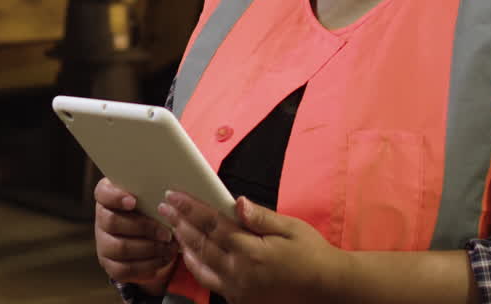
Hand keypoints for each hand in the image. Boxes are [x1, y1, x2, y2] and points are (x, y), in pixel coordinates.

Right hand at [94, 177, 178, 293]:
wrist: (148, 235)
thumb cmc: (150, 208)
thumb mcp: (150, 196)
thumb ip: (153, 191)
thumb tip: (171, 193)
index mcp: (108, 196)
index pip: (103, 193)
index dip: (116, 197)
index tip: (133, 201)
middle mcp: (102, 219)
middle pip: (113, 222)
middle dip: (143, 228)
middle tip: (166, 233)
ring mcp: (103, 243)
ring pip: (120, 248)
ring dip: (149, 248)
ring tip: (169, 247)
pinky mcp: (110, 264)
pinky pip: (125, 268)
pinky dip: (147, 265)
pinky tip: (163, 258)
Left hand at [158, 191, 341, 303]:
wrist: (326, 289)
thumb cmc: (311, 254)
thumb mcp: (291, 229)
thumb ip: (261, 217)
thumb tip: (237, 202)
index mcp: (252, 251)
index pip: (213, 225)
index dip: (191, 208)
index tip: (175, 196)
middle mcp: (240, 273)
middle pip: (201, 244)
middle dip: (180, 223)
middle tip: (164, 207)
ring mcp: (238, 289)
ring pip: (200, 265)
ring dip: (184, 245)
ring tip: (172, 227)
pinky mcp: (240, 300)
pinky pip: (210, 282)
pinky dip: (196, 266)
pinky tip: (190, 255)